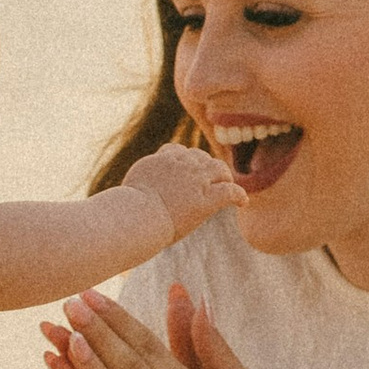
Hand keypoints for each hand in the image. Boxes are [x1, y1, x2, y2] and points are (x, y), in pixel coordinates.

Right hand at [120, 142, 245, 244]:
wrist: (135, 217)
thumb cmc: (126, 211)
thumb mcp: (128, 190)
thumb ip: (139, 186)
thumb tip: (129, 199)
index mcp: (161, 159)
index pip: (177, 150)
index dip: (184, 159)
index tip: (187, 169)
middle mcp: (181, 164)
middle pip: (200, 156)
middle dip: (206, 165)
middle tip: (212, 177)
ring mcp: (196, 180)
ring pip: (219, 169)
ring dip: (225, 177)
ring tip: (228, 185)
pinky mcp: (207, 199)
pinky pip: (230, 192)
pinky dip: (239, 196)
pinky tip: (242, 203)